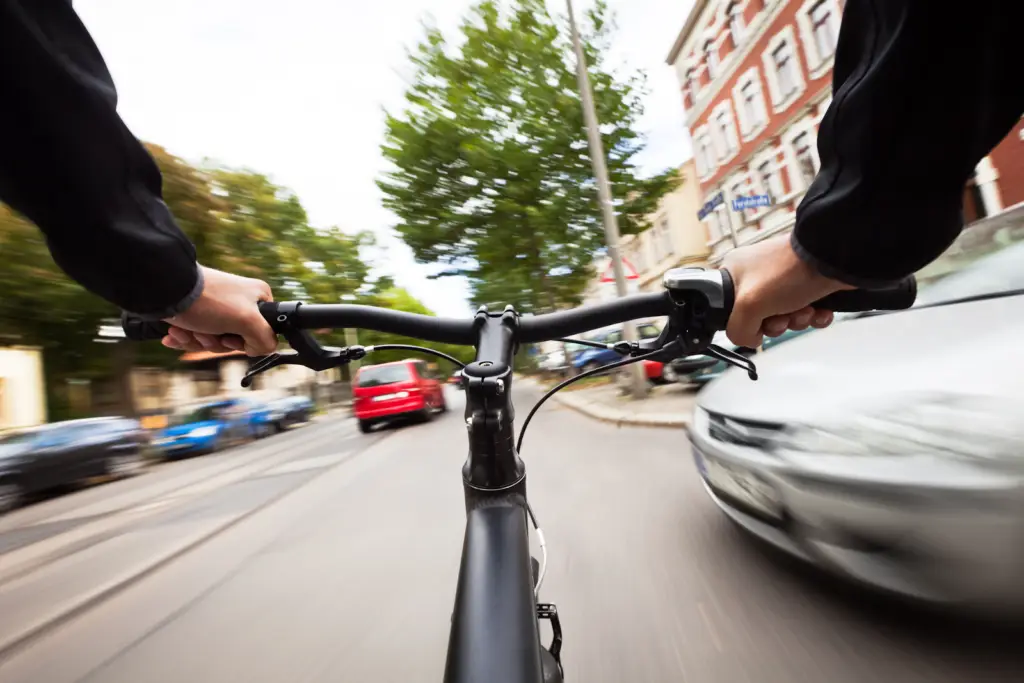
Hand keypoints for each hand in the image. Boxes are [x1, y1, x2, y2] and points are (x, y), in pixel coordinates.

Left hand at [160, 266, 277, 355]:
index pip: (262, 333)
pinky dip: (185, 337)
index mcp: (258, 298)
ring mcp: (217, 308)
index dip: (243, 342)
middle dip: (215, 342)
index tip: (228, 337)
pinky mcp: (197, 313)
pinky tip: (175, 331)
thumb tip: (266, 348)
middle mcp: (240, 302)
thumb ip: (265, 338)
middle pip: (235, 340)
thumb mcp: (247, 320)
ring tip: (186, 329)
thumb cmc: (207, 300)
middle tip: (205, 332)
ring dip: (197, 341)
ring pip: (214, 341)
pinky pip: (196, 336)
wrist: (165, 290)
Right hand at [721, 234, 850, 347]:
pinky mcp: (807, 286)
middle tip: (782, 316)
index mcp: (736, 272)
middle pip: (758, 318)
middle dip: (775, 323)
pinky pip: (806, 313)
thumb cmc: (790, 270)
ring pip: (784, 318)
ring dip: (796, 321)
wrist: (834, 260)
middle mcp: (758, 274)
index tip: (754, 322)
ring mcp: (783, 280)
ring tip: (804, 309)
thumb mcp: (749, 306)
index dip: (742, 321)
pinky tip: (818, 310)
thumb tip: (749, 339)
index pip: (727, 308)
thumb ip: (737, 330)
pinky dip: (814, 317)